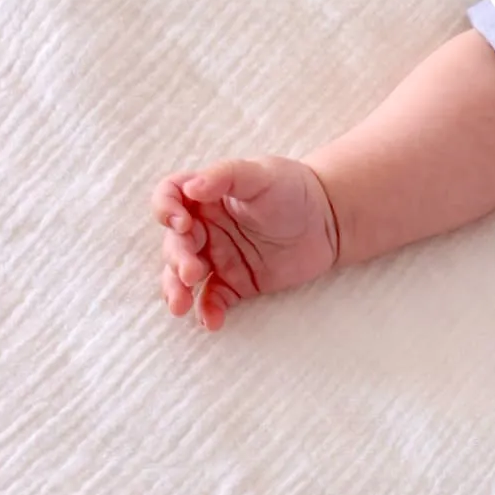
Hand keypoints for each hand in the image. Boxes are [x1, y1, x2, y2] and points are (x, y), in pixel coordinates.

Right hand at [152, 155, 339, 331]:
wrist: (329, 220)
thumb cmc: (293, 188)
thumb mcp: (261, 173)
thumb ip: (225, 176)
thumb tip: (191, 188)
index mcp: (205, 197)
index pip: (168, 198)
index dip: (165, 209)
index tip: (180, 223)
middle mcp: (205, 227)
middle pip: (174, 243)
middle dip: (176, 259)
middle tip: (192, 272)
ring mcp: (218, 257)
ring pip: (183, 276)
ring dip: (177, 290)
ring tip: (181, 305)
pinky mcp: (235, 283)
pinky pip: (213, 299)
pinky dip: (208, 311)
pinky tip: (212, 321)